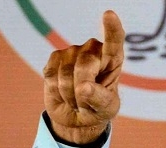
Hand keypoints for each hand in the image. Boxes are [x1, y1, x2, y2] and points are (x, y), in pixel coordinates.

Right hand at [43, 10, 124, 144]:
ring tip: (76, 99)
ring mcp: (72, 52)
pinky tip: (63, 92)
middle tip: (86, 103)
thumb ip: (99, 98)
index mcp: (113, 60)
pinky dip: (56, 90)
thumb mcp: (106, 108)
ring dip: (69, 94)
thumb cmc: (98, 109)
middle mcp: (93, 51)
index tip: (109, 15)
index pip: (114, 42)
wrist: (77, 116)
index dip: (112, 29)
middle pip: (85, 65)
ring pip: (65, 73)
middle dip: (83, 89)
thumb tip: (84, 87)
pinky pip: (51, 75)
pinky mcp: (55, 58)